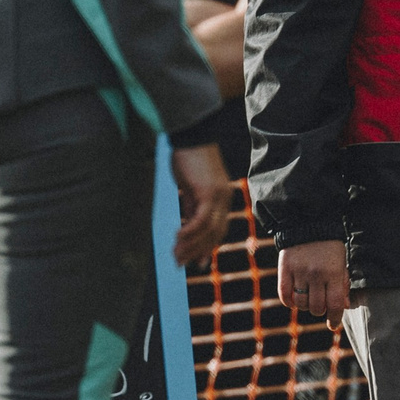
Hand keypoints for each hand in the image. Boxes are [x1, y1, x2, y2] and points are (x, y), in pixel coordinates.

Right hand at [169, 142, 233, 267]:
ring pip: (208, 230)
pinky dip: (190, 232)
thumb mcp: (190, 187)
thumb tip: (188, 227)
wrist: (192, 136)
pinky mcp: (208, 192)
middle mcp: (224, 200)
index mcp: (222, 199)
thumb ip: (192, 206)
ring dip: (191, 246)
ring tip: (175, 257)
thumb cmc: (189, 158)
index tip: (199, 263)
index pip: (218, 230)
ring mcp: (218, 197)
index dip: (208, 248)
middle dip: (198, 252)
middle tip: (181, 264)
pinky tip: (177, 239)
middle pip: (214, 234)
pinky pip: (201, 219)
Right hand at [279, 239, 350, 317]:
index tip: (332, 324)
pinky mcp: (285, 270)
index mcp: (334, 273)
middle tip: (320, 304)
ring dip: (305, 306)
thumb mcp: (341, 263)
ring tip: (308, 298)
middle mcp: (317, 275)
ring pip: (301, 304)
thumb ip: (342, 284)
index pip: (335, 305)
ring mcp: (299, 272)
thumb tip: (343, 307)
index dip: (334, 318)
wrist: (308, 224)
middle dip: (320, 310)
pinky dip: (290, 302)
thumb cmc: (329, 246)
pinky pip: (285, 296)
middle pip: (317, 307)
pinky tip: (294, 299)